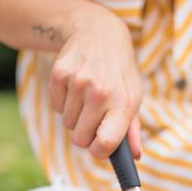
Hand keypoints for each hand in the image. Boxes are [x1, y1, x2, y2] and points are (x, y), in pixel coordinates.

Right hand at [49, 8, 142, 158]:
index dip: (99, 152)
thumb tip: (134, 156)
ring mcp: (78, 83)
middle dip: (85, 134)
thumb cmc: (119, 72)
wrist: (99, 33)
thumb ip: (132, 129)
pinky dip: (64, 103)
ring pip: (67, 124)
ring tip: (87, 97)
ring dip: (75, 116)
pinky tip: (76, 87)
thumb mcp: (133, 96)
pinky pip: (57, 107)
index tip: (98, 148)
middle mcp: (100, 93)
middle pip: (80, 138)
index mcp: (123, 102)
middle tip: (93, 119)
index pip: (106, 143)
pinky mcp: (59, 74)